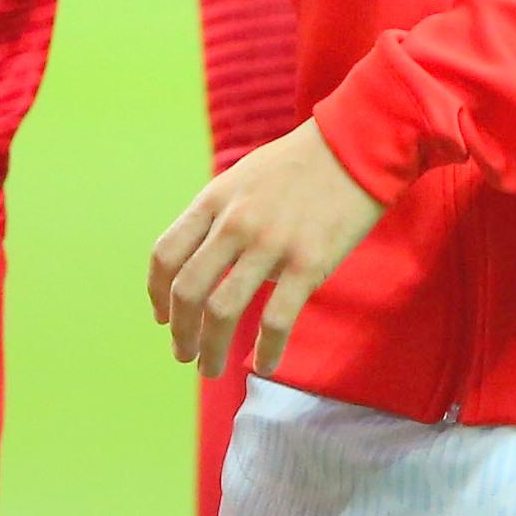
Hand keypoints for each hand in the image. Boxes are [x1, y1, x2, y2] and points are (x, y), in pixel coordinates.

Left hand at [151, 120, 383, 375]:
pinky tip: (265, 366)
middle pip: (187, 290)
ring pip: (223, 311)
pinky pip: (276, 320)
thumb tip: (208, 262)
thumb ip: (220, 215)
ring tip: (211, 369)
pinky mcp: (309, 263)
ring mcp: (271, 244)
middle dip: (181, 332)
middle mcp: (235, 223)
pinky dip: (266, 351)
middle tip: (184, 354)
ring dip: (211, 350)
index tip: (162, 317)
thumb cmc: (302, 163)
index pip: (166, 255)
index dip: (157, 294)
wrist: (357, 145)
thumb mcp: (244, 176)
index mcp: (215, 200)